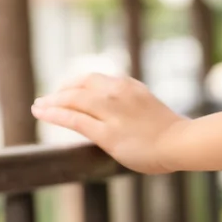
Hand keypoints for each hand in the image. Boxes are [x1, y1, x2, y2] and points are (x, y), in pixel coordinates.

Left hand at [31, 72, 187, 173]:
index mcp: (129, 85)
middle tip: (48, 98)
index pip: (95, 78)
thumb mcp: (150, 106)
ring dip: (52, 101)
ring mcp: (111, 111)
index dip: (76, 83)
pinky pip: (73, 118)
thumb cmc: (173, 132)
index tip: (67, 90)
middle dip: (61, 91)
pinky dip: (54, 113)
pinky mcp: (106, 132)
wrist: (183, 143)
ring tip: (39, 106)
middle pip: (80, 85)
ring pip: (72, 99)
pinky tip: (41, 113)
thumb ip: (132, 103)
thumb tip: (119, 112)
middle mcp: (118, 92)